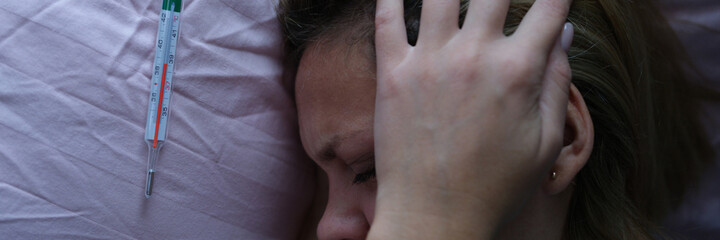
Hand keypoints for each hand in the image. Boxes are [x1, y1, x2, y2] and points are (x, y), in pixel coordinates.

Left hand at [369, 0, 572, 238]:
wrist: (434, 218)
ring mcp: (429, 61)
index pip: (548, 9)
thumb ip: (557, 83)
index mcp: (518, 71)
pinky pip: (387, 19)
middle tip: (500, 1)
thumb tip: (565, 34)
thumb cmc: (495, 187)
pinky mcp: (393, 74)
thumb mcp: (546, 143)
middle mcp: (474, 56)